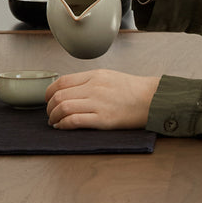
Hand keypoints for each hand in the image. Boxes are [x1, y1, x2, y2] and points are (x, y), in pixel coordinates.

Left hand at [46, 70, 160, 129]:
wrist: (153, 99)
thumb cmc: (134, 90)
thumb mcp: (109, 77)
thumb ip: (89, 81)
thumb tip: (69, 90)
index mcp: (95, 76)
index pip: (61, 81)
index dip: (49, 92)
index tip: (48, 100)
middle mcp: (94, 88)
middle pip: (59, 96)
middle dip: (49, 107)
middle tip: (50, 114)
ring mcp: (98, 103)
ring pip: (63, 108)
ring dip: (54, 117)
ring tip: (55, 122)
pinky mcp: (103, 119)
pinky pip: (75, 121)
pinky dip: (64, 125)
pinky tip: (63, 127)